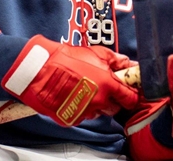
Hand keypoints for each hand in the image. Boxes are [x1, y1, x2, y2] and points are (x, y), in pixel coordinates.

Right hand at [2, 35, 137, 126]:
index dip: (132, 95)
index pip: (130, 98)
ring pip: (98, 112)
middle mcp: (99, 101)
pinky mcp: (71, 118)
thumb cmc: (67, 59)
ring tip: (85, 89)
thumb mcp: (96, 53)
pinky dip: (81, 108)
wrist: (40, 70)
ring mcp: (84, 111)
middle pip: (115, 108)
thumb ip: (116, 60)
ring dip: (96, 104)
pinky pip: (82, 116)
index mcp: (108, 85)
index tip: (130, 91)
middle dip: (113, 100)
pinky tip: (74, 95)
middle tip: (105, 88)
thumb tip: (130, 63)